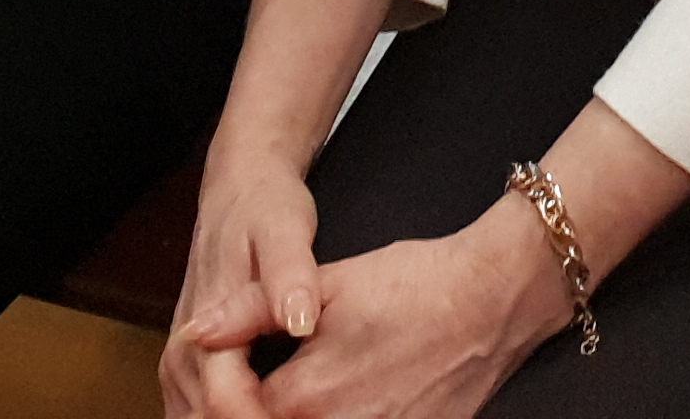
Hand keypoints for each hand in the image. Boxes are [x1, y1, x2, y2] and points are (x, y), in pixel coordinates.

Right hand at [162, 147, 321, 415]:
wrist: (238, 188)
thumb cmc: (264, 207)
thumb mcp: (286, 230)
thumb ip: (290, 277)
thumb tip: (300, 321)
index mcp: (204, 326)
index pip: (222, 406)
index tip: (304, 417)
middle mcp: (183, 353)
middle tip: (304, 415)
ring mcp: (180, 362)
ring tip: (291, 413)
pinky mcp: (188, 365)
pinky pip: (197, 414)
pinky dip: (226, 418)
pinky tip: (264, 412)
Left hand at [196, 206, 564, 418]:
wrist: (491, 300)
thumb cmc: (414, 285)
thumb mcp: (328, 283)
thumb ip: (252, 309)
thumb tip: (198, 330)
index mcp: (302, 399)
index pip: (234, 409)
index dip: (228, 382)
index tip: (240, 358)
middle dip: (257, 406)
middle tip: (271, 372)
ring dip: (293, 413)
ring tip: (308, 385)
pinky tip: (345, 398)